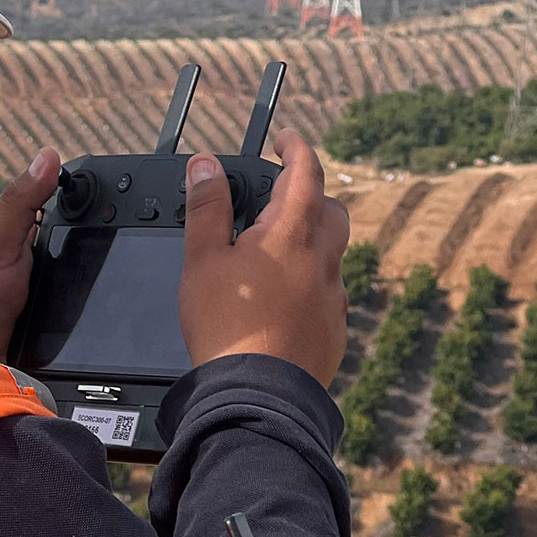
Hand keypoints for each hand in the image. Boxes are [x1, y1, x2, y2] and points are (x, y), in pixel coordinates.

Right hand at [178, 129, 348, 385]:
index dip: (297, 149)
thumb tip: (206, 164)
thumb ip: (207, 208)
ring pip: (332, 256)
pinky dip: (310, 286)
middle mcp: (323, 261)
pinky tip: (282, 304)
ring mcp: (334, 299)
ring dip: (311, 245)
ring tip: (273, 257)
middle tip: (281, 199)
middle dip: (312, 197)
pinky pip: (329, 296)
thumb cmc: (226, 326)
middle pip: (332, 212)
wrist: (258, 396)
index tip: (286, 140)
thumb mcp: (202, 260)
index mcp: (293, 234)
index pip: (306, 173)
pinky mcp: (335, 332)